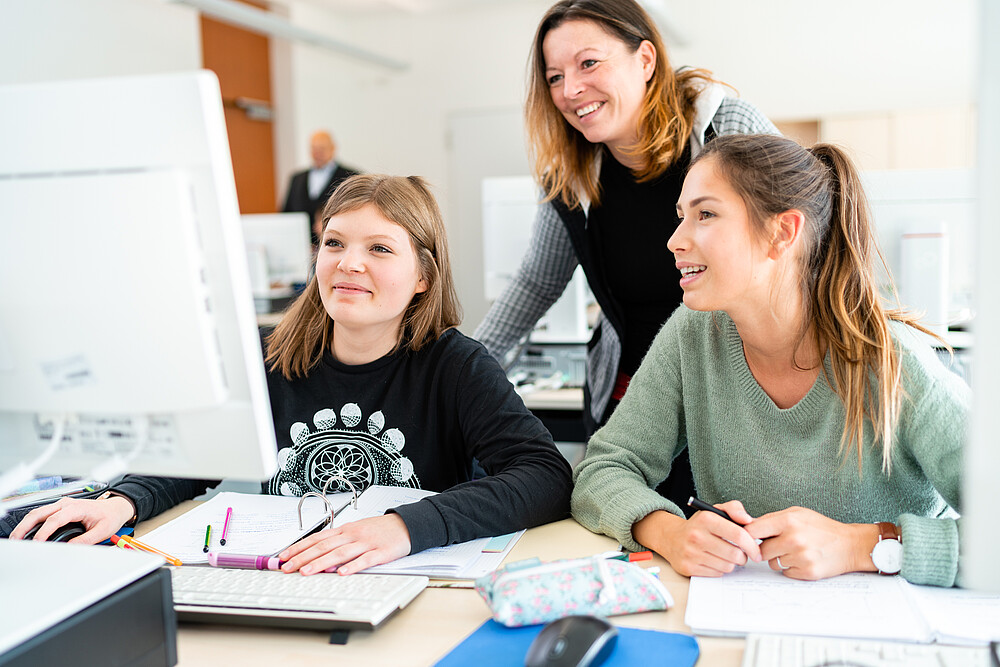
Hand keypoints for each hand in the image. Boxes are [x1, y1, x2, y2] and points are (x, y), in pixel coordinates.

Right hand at [8, 496, 134, 544]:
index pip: (55, 519)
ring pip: (37, 512)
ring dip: (25, 525)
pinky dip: (31, 523)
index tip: (37, 543)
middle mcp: (66, 504)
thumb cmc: (109, 516)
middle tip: (17, 540)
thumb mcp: (102, 531)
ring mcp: (62, 505)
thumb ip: (86, 540)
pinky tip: (27, 533)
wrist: (115, 507)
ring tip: (17, 538)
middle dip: (25, 527)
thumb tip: (69, 548)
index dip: (44, 532)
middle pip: (39, 513)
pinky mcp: (60, 509)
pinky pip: (42, 514)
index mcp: (77, 507)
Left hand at [278, 513, 411, 575]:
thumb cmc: (378, 529)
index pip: (316, 538)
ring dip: (321, 563)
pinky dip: (353, 566)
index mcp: (344, 530)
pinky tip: (342, 573)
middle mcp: (352, 535)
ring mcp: (366, 543)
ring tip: (306, 572)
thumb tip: (315, 555)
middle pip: (324, 546)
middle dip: (303, 557)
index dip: (298, 548)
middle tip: (287, 568)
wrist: (405, 524)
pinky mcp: (381, 552)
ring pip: (340, 553)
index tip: (283, 557)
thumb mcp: (355, 530)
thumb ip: (337, 542)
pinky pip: (365, 560)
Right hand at [633, 501, 761, 576]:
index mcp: (706, 519)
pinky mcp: (688, 567)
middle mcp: (696, 536)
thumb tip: (749, 520)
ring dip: (732, 563)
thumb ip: (734, 509)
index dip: (752, 545)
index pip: (738, 535)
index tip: (756, 550)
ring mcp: (691, 553)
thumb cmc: (699, 525)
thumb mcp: (714, 511)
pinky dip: (720, 569)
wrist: (671, 538)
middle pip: (735, 554)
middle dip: (743, 556)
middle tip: (741, 554)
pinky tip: (715, 561)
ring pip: (727, 566)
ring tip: (727, 556)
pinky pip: (717, 573)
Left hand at [745, 506, 878, 579]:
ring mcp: (801, 557)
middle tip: (781, 544)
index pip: (753, 531)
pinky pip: (785, 572)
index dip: (747, 536)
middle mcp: (793, 539)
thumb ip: (772, 519)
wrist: (850, 544)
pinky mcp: (807, 572)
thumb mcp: (797, 513)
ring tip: (796, 551)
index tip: (746, 538)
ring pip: (772, 563)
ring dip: (779, 559)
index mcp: (788, 521)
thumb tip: (747, 525)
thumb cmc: (821, 527)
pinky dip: (791, 568)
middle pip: (760, 550)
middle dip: (767, 548)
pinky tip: (803, 560)